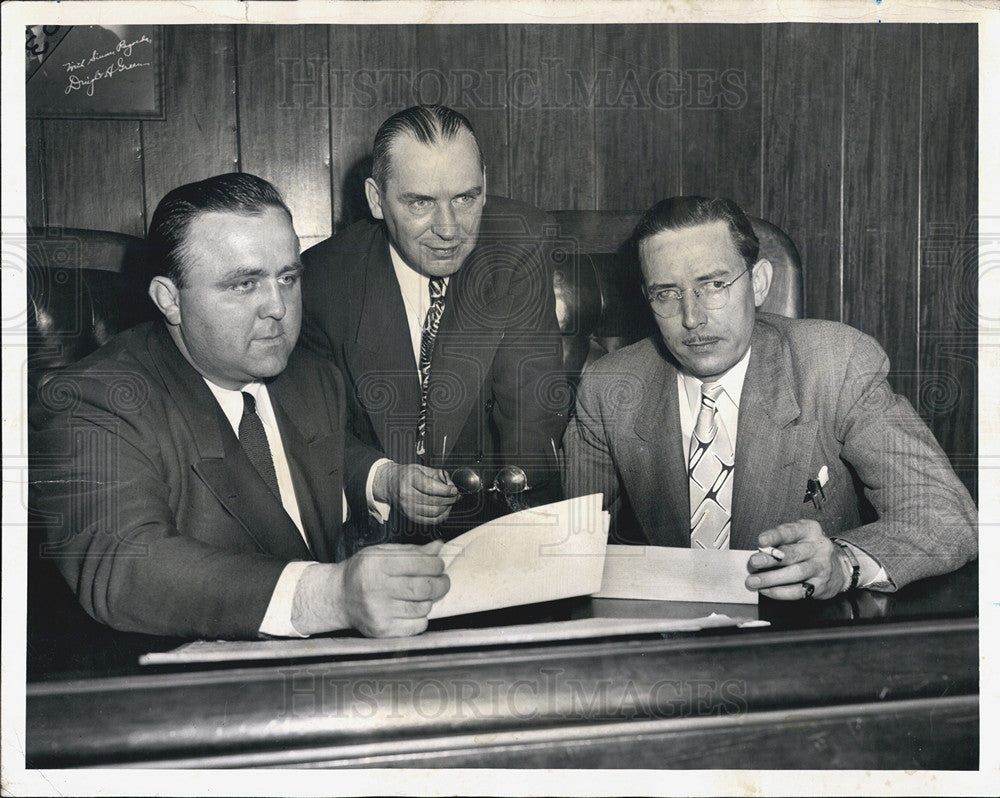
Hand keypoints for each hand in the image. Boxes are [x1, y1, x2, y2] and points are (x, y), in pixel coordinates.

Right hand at [292, 541, 449, 636]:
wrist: (338, 597)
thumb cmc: (363, 572)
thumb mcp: (381, 553)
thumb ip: (411, 551)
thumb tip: (438, 548)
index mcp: (377, 565)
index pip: (419, 563)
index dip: (436, 564)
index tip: (439, 565)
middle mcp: (376, 589)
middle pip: (424, 588)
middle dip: (441, 583)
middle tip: (442, 580)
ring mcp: (379, 612)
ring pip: (423, 608)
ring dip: (430, 600)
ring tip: (423, 594)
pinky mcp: (382, 630)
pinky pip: (417, 626)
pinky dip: (422, 617)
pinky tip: (413, 609)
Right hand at [374, 462, 458, 524]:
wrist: (389, 484)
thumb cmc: (407, 475)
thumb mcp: (421, 468)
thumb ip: (438, 475)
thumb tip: (451, 485)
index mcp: (410, 480)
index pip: (432, 488)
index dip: (447, 490)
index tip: (454, 489)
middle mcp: (407, 495)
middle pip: (435, 501)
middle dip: (450, 499)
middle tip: (456, 496)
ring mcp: (408, 508)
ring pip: (434, 512)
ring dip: (447, 508)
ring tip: (450, 502)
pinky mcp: (410, 516)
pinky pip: (430, 521)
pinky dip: (441, 517)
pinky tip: (445, 510)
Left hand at [745, 520, 847, 599]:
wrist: (838, 567)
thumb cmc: (808, 549)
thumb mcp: (797, 537)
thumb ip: (779, 543)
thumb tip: (758, 554)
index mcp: (809, 530)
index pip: (790, 531)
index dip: (775, 536)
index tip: (761, 541)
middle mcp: (818, 547)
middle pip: (793, 553)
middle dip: (771, 559)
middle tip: (753, 563)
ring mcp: (821, 567)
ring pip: (796, 573)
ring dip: (771, 578)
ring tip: (754, 581)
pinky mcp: (821, 586)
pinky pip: (798, 591)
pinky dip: (779, 592)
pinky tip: (766, 590)